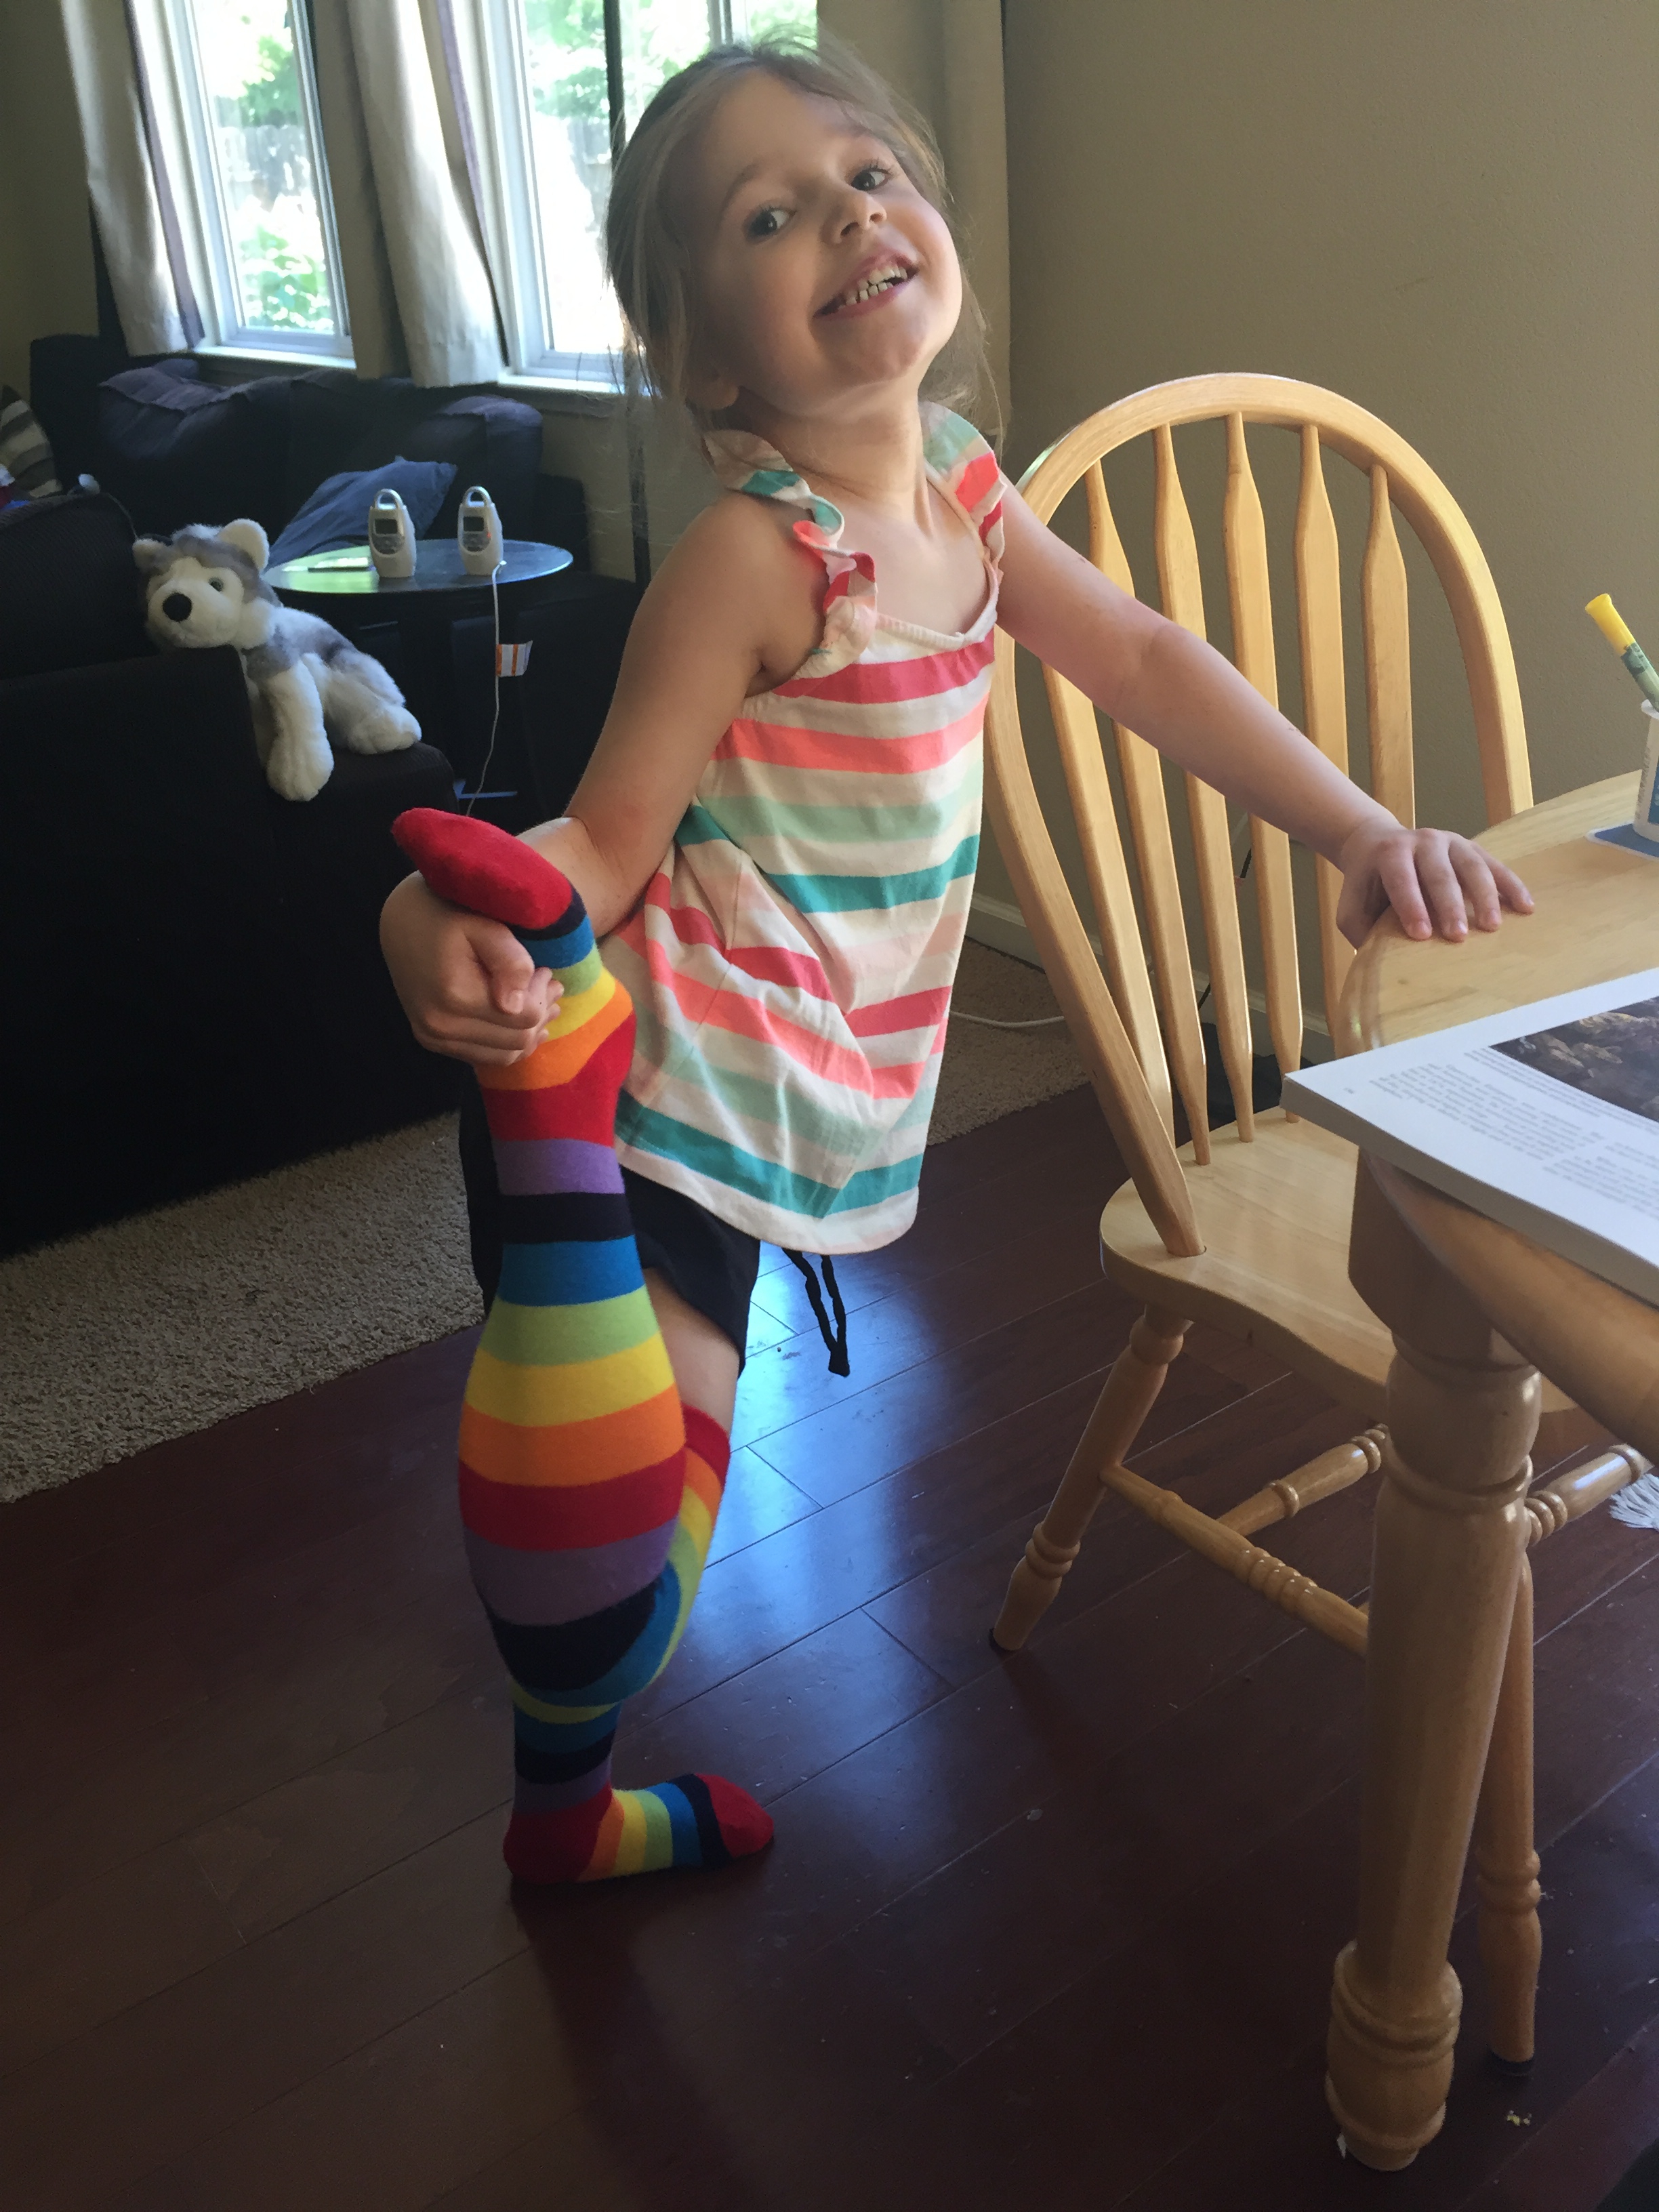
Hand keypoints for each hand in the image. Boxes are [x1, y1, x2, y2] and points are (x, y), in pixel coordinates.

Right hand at [379, 872, 562, 1065]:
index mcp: (455, 998)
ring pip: (503, 1056)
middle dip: (541, 1014)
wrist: (400, 919)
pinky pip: (483, 1056)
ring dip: (528, 1033)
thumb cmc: (446, 913)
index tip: (545, 970)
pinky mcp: (431, 1040)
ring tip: (541, 1003)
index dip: (543, 996)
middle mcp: (440, 1027)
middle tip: (550, 985)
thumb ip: (509, 961)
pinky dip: (506, 1043)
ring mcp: (433, 1038)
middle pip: (516, 1041)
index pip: (524, 1018)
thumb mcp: (483, 924)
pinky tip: (519, 1020)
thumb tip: (518, 1006)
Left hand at [1335, 819, 1532, 947]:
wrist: (1378, 844)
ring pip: (1472, 867)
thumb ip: (1359, 929)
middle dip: (1449, 905)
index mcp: (1391, 853)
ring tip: (1492, 927)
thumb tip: (1378, 962)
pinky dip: (1511, 886)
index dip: (1411, 905)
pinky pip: (1496, 866)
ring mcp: (1451, 842)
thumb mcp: (1352, 905)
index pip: (1401, 879)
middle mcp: (1423, 841)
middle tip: (1458, 936)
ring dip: (1484, 897)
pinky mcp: (1472, 848)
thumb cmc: (1367, 885)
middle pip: (1439, 873)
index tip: (1420, 934)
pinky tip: (1525, 907)